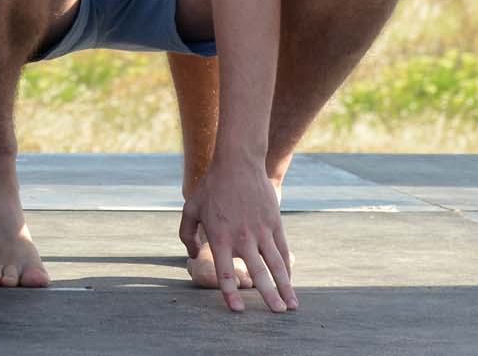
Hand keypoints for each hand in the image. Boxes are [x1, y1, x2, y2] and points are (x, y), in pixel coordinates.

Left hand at [181, 161, 294, 311]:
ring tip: (291, 306)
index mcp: (220, 236)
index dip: (230, 293)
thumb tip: (191, 256)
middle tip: (276, 313)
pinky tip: (290, 281)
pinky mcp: (275, 224)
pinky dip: (287, 267)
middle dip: (268, 295)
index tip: (237, 310)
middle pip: (258, 272)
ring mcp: (261, 231)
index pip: (225, 271)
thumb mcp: (190, 208)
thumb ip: (186, 234)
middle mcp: (242, 237)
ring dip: (285, 286)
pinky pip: (282, 250)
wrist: (238, 164)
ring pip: (276, 264)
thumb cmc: (211, 187)